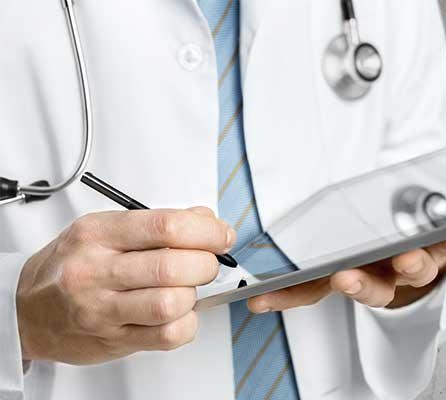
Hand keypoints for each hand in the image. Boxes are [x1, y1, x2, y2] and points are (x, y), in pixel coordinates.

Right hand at [16, 207, 233, 364]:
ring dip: (194, 295)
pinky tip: (178, 313)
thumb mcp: (103, 229)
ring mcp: (102, 309)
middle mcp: (97, 270)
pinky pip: (167, 335)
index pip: (165, 226)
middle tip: (207, 262)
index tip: (222, 235)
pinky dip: (186, 323)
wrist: (26, 309)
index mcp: (98, 234)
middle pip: (173, 266)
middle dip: (206, 263)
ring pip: (172, 303)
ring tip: (187, 288)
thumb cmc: (70, 265)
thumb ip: (156, 223)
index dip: (206, 231)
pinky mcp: (113, 340)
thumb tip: (206, 221)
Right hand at [247, 228, 445, 311]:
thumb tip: (260, 256)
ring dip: (410, 265)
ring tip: (409, 255)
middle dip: (359, 286)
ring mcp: (413, 263)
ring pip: (413, 272)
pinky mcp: (442, 249)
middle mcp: (381, 274)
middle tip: (346, 279)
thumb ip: (308, 254)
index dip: (289, 297)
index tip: (264, 299)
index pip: (314, 290)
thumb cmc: (371, 243)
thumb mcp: (333, 243)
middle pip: (371, 288)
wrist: (417, 241)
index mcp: (350, 274)